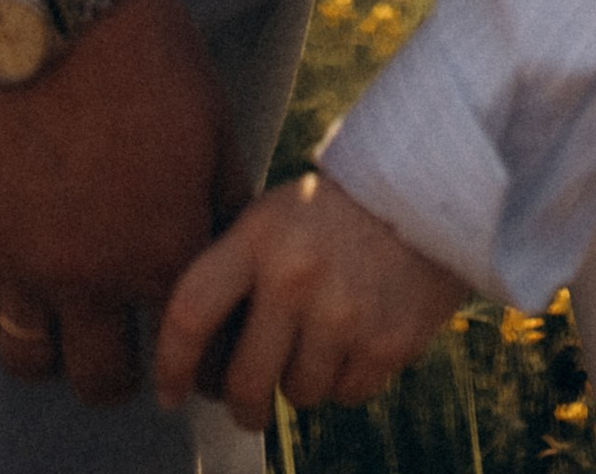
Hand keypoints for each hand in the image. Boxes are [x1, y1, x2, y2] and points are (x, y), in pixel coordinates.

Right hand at [0, 0, 249, 403]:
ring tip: (59, 321)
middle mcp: (92, 276)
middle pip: (103, 381)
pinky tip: (5, 286)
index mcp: (162, 250)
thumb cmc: (146, 45)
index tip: (181, 334)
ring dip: (50, 353)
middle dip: (120, 371)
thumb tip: (235, 244)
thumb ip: (225, 195)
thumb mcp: (213, 115)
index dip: (189, 349)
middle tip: (118, 339)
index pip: (185, 348)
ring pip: (30, 363)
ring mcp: (21, 261)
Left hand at [152, 173, 469, 430]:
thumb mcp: (272, 218)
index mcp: (257, 237)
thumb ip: (234, 274)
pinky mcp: (386, 342)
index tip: (168, 393)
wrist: (426, 191)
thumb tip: (194, 354)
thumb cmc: (331, 212)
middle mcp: (296, 276)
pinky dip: (345, 379)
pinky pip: (346, 394)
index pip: (191, 312)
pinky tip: (357, 336)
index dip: (170, 364)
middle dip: (240, 405)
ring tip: (319, 340)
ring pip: (297, 395)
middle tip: (245, 404)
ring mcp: (344, 312)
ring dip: (300, 382)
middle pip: (243, 381)